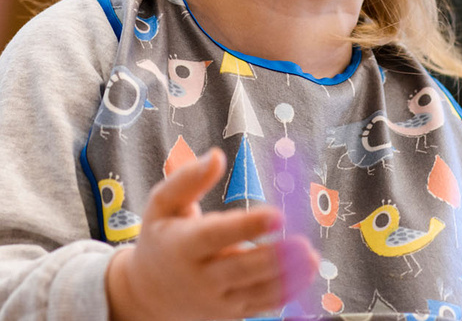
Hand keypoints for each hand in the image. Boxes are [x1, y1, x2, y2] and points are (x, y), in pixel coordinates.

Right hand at [105, 148, 318, 320]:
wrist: (149, 294)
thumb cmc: (160, 237)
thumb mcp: (162, 204)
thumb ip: (187, 179)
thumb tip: (217, 156)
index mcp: (181, 246)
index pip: (215, 236)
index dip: (246, 226)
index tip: (275, 213)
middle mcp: (200, 276)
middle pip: (241, 268)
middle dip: (274, 257)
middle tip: (303, 242)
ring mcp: (218, 298)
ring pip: (257, 290)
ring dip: (288, 276)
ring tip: (312, 256)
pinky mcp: (232, 311)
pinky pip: (263, 304)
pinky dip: (288, 291)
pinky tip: (307, 271)